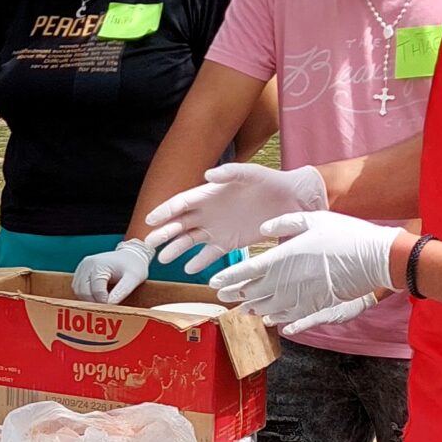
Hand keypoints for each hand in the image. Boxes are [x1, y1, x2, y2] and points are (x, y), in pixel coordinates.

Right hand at [71, 240, 153, 303]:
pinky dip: (85, 295)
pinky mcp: (80, 271)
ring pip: (78, 291)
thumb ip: (122, 291)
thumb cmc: (134, 265)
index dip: (104, 303)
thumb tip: (110, 305)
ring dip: (88, 300)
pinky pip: (78, 288)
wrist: (131, 255)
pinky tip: (97, 297)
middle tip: (107, 309)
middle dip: (94, 303)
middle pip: (83, 292)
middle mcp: (86, 265)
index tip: (113, 308)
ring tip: (103, 303)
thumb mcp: (133, 278)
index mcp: (98, 265)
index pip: (96, 291)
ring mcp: (81, 268)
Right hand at [143, 162, 327, 267]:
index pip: (181, 203)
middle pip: (179, 224)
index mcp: (209, 194)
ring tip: (164, 259)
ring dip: (176, 249)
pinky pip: (210, 254)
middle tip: (149, 242)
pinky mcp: (229, 242)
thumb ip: (230, 173)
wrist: (292, 200)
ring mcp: (217, 229)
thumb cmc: (270, 183)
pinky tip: (189, 269)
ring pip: (190, 241)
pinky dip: (199, 262)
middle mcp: (208, 212)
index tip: (150, 220)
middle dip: (163, 233)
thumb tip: (207, 174)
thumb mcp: (252, 174)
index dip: (164, 211)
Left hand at [213, 210, 401, 331]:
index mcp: (283, 257)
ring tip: (242, 308)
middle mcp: (287, 280)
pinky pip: (289, 316)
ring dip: (252, 308)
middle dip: (235, 294)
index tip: (214, 282)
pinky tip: (269, 318)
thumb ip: (285, 222)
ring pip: (268, 307)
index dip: (228, 278)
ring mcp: (301, 296)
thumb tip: (264, 227)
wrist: (375, 258)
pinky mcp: (315, 306)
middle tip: (221, 296)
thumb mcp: (314, 219)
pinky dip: (276, 318)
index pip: (247, 271)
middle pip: (253, 292)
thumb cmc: (345, 234)